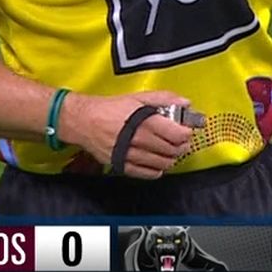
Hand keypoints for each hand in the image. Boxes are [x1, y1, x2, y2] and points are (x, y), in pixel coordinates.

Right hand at [60, 90, 194, 178]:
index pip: (177, 134)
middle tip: (180, 140)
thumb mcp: (138, 97)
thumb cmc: (110, 108)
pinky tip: (157, 162)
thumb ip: (164, 99)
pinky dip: (156, 170)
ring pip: (162, 164)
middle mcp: (139, 140)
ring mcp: (131, 155)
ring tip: (169, 150)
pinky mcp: (123, 166)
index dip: (186, 133)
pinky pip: (147, 174)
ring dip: (170, 158)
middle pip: (172, 150)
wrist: (84, 121)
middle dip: (181, 146)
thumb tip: (185, 103)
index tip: (187, 130)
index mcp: (146, 122)